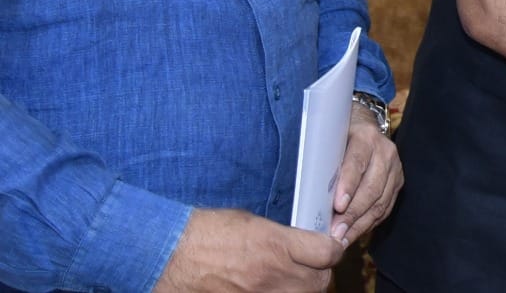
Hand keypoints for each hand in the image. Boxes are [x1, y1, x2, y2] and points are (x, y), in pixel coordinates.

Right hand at [153, 208, 342, 292]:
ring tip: (292, 281)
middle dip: (320, 274)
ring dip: (302, 289)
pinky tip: (273, 290)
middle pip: (320, 282)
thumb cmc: (205, 232)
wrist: (168, 255)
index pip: (328, 253)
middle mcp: (273, 274)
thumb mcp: (250, 223)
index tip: (330, 247)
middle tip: (312, 268)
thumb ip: (280, 236)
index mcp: (276, 244)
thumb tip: (297, 243)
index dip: (333, 250)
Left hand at [331, 102, 402, 242]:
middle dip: (352, 214)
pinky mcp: (397, 183)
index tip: (337, 206)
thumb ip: (322, 161)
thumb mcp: (328, 139)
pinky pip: (385, 209)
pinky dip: (369, 224)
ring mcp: (395, 168)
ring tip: (342, 239)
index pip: (357, 163)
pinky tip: (354, 233)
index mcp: (365, 137)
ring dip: (359, 224)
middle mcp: (385, 152)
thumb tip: (307, 193)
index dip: (348, 186)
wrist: (363, 127)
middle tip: (335, 233)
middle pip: (371, 188)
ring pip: (380, 202)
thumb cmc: (338, 136)